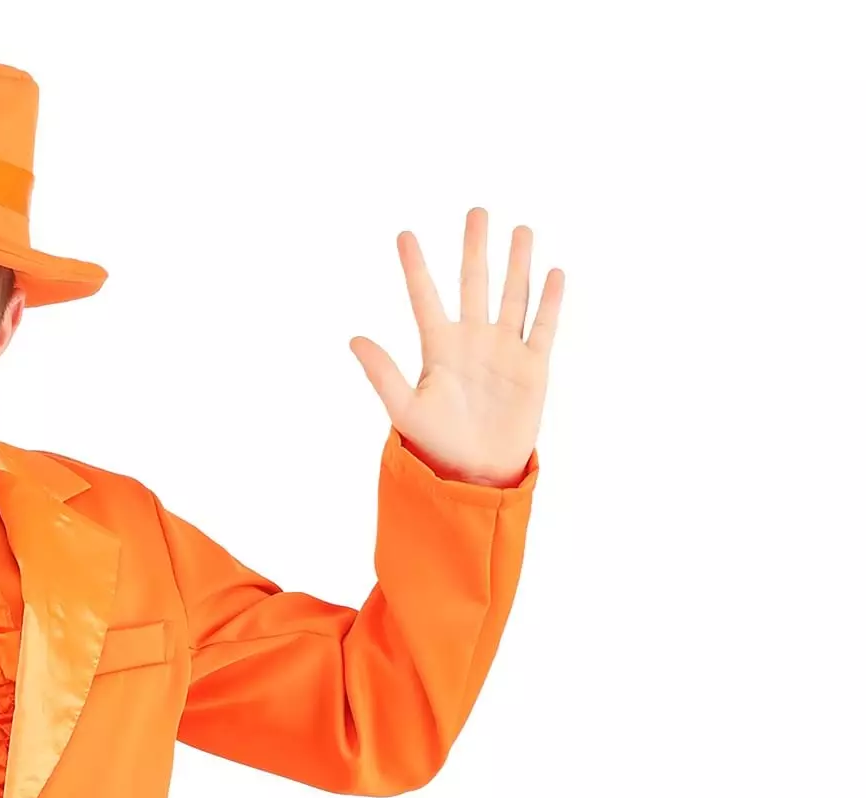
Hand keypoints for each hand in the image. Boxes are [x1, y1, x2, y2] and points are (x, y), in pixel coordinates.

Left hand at [348, 209, 563, 486]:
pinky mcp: (532, 367)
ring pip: (512, 296)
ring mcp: (503, 351)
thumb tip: (354, 339)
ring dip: (516, 263)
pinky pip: (542, 326)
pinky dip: (549, 301)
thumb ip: (383, 373)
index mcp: (438, 349)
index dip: (414, 267)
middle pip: (473, 284)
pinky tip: (553, 273)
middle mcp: (471, 342)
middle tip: (477, 212)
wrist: (476, 476)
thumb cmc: (437, 447)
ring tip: (520, 230)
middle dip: (475, 248)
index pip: (424, 298)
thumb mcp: (406, 410)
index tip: (404, 235)